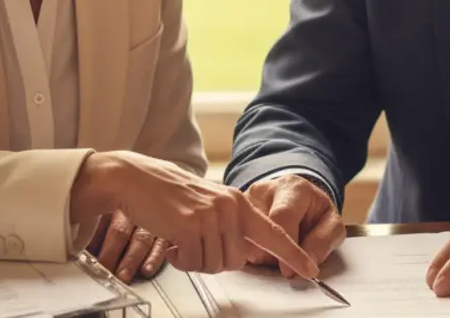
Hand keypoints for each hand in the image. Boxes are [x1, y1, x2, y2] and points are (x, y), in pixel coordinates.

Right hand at [70, 152, 318, 278]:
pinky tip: (172, 242)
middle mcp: (229, 207)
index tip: (311, 269)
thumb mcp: (210, 205)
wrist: (137, 179)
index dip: (293, 254)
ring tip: (182, 239)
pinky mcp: (190, 226)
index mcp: (238, 202)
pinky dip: (181, 260)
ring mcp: (210, 216)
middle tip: (196, 245)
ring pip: (215, 265)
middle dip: (214, 261)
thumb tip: (242, 255)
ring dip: (196, 261)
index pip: (273, 232)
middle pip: (236, 261)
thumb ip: (230, 225)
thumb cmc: (171, 195)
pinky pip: (194, 263)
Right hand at [244, 174, 345, 276]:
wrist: (295, 198)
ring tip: (275, 251)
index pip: (282, 218)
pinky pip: (235, 240)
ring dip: (259, 253)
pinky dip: (249, 251)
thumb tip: (309, 262)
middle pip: (258, 230)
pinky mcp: (231, 213)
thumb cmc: (313, 212)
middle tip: (283, 264)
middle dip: (271, 254)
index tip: (290, 270)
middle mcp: (263, 189)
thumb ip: (324, 240)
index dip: (286, 248)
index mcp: (291, 187)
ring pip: (244, 238)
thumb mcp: (330, 222)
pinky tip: (262, 248)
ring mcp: (244, 200)